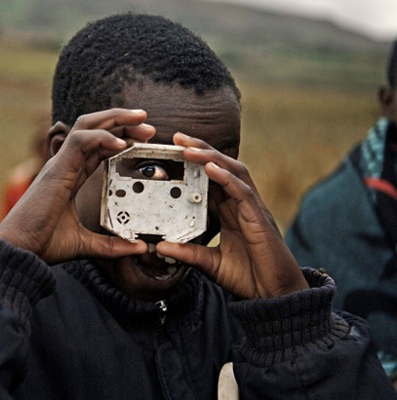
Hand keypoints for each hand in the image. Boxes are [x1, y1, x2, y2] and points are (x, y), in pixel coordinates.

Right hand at [0, 109, 152, 264]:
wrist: (19, 249)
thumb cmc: (43, 244)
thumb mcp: (86, 244)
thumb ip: (112, 245)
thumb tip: (139, 247)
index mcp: (70, 176)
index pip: (98, 147)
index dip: (120, 138)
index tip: (143, 140)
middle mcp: (65, 164)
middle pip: (95, 129)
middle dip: (123, 122)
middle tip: (150, 127)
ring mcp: (60, 164)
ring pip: (87, 126)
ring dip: (116, 119)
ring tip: (141, 121)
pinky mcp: (57, 169)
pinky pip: (80, 141)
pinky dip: (101, 137)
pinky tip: (121, 143)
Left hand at [156, 133, 308, 298]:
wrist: (275, 297)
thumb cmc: (248, 278)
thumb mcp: (210, 264)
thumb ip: (188, 253)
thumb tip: (159, 246)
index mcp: (230, 212)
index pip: (210, 179)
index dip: (194, 163)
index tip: (172, 150)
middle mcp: (241, 205)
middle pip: (221, 167)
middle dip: (200, 150)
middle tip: (176, 137)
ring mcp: (252, 209)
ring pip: (233, 172)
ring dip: (211, 157)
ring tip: (188, 146)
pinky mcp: (259, 218)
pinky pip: (243, 191)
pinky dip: (227, 177)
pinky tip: (211, 166)